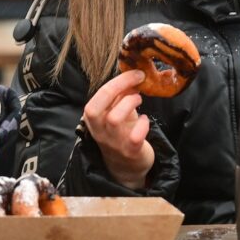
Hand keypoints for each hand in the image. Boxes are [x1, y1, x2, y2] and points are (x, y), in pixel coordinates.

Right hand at [82, 70, 154, 189]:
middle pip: (96, 108)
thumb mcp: (116, 113)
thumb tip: (132, 76)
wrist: (126, 167)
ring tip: (139, 99)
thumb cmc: (121, 134)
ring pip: (114, 119)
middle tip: (137, 79)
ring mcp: (114, 143)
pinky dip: (143, 123)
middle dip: (118, 87)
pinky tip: (144, 119)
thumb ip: (120, 97)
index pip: (97, 97)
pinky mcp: (130, 152)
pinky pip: (135, 136)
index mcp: (94, 119)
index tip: (134, 73)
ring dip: (130, 103)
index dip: (117, 81)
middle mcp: (100, 131)